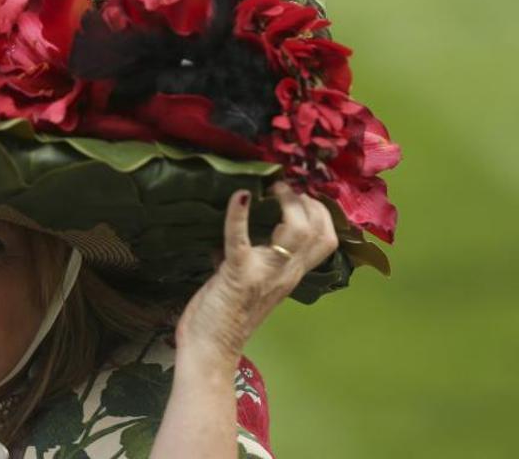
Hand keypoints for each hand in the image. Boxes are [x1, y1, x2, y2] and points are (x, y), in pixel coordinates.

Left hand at [175, 181, 338, 369]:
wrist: (210, 348)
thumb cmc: (225, 315)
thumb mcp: (253, 282)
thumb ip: (256, 258)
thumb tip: (241, 228)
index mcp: (290, 275)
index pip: (327, 240)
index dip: (320, 212)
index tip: (299, 195)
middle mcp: (285, 274)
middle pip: (320, 232)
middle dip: (306, 202)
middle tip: (283, 189)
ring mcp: (264, 274)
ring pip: (297, 233)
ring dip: (285, 203)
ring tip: (270, 190)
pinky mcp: (236, 274)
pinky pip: (240, 240)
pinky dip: (238, 215)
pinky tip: (240, 196)